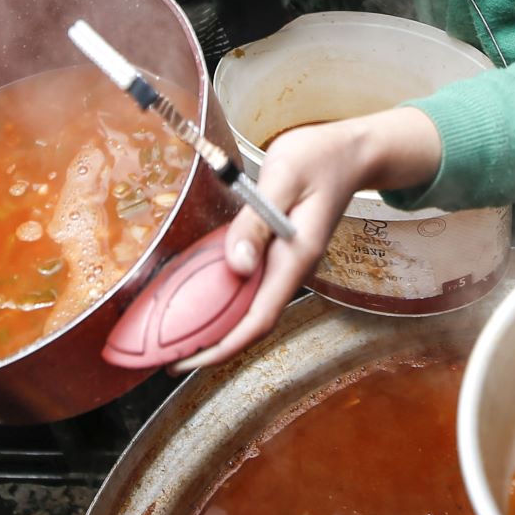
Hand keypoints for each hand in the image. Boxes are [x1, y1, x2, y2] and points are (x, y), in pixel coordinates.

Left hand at [178, 106, 443, 368]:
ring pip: (249, 307)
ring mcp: (287, 263)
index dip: (223, 346)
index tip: (187, 361)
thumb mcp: (284, 176)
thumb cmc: (318, 157)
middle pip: (251, 322)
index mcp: (297, 257)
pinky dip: (222, 298)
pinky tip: (196, 295)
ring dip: (215, 325)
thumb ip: (257, 221)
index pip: (260, 317)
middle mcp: (293, 268)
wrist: (350, 153)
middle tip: (164, 355)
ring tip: (174, 334)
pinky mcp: (280, 253)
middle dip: (211, 344)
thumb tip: (236, 265)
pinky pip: (249, 286)